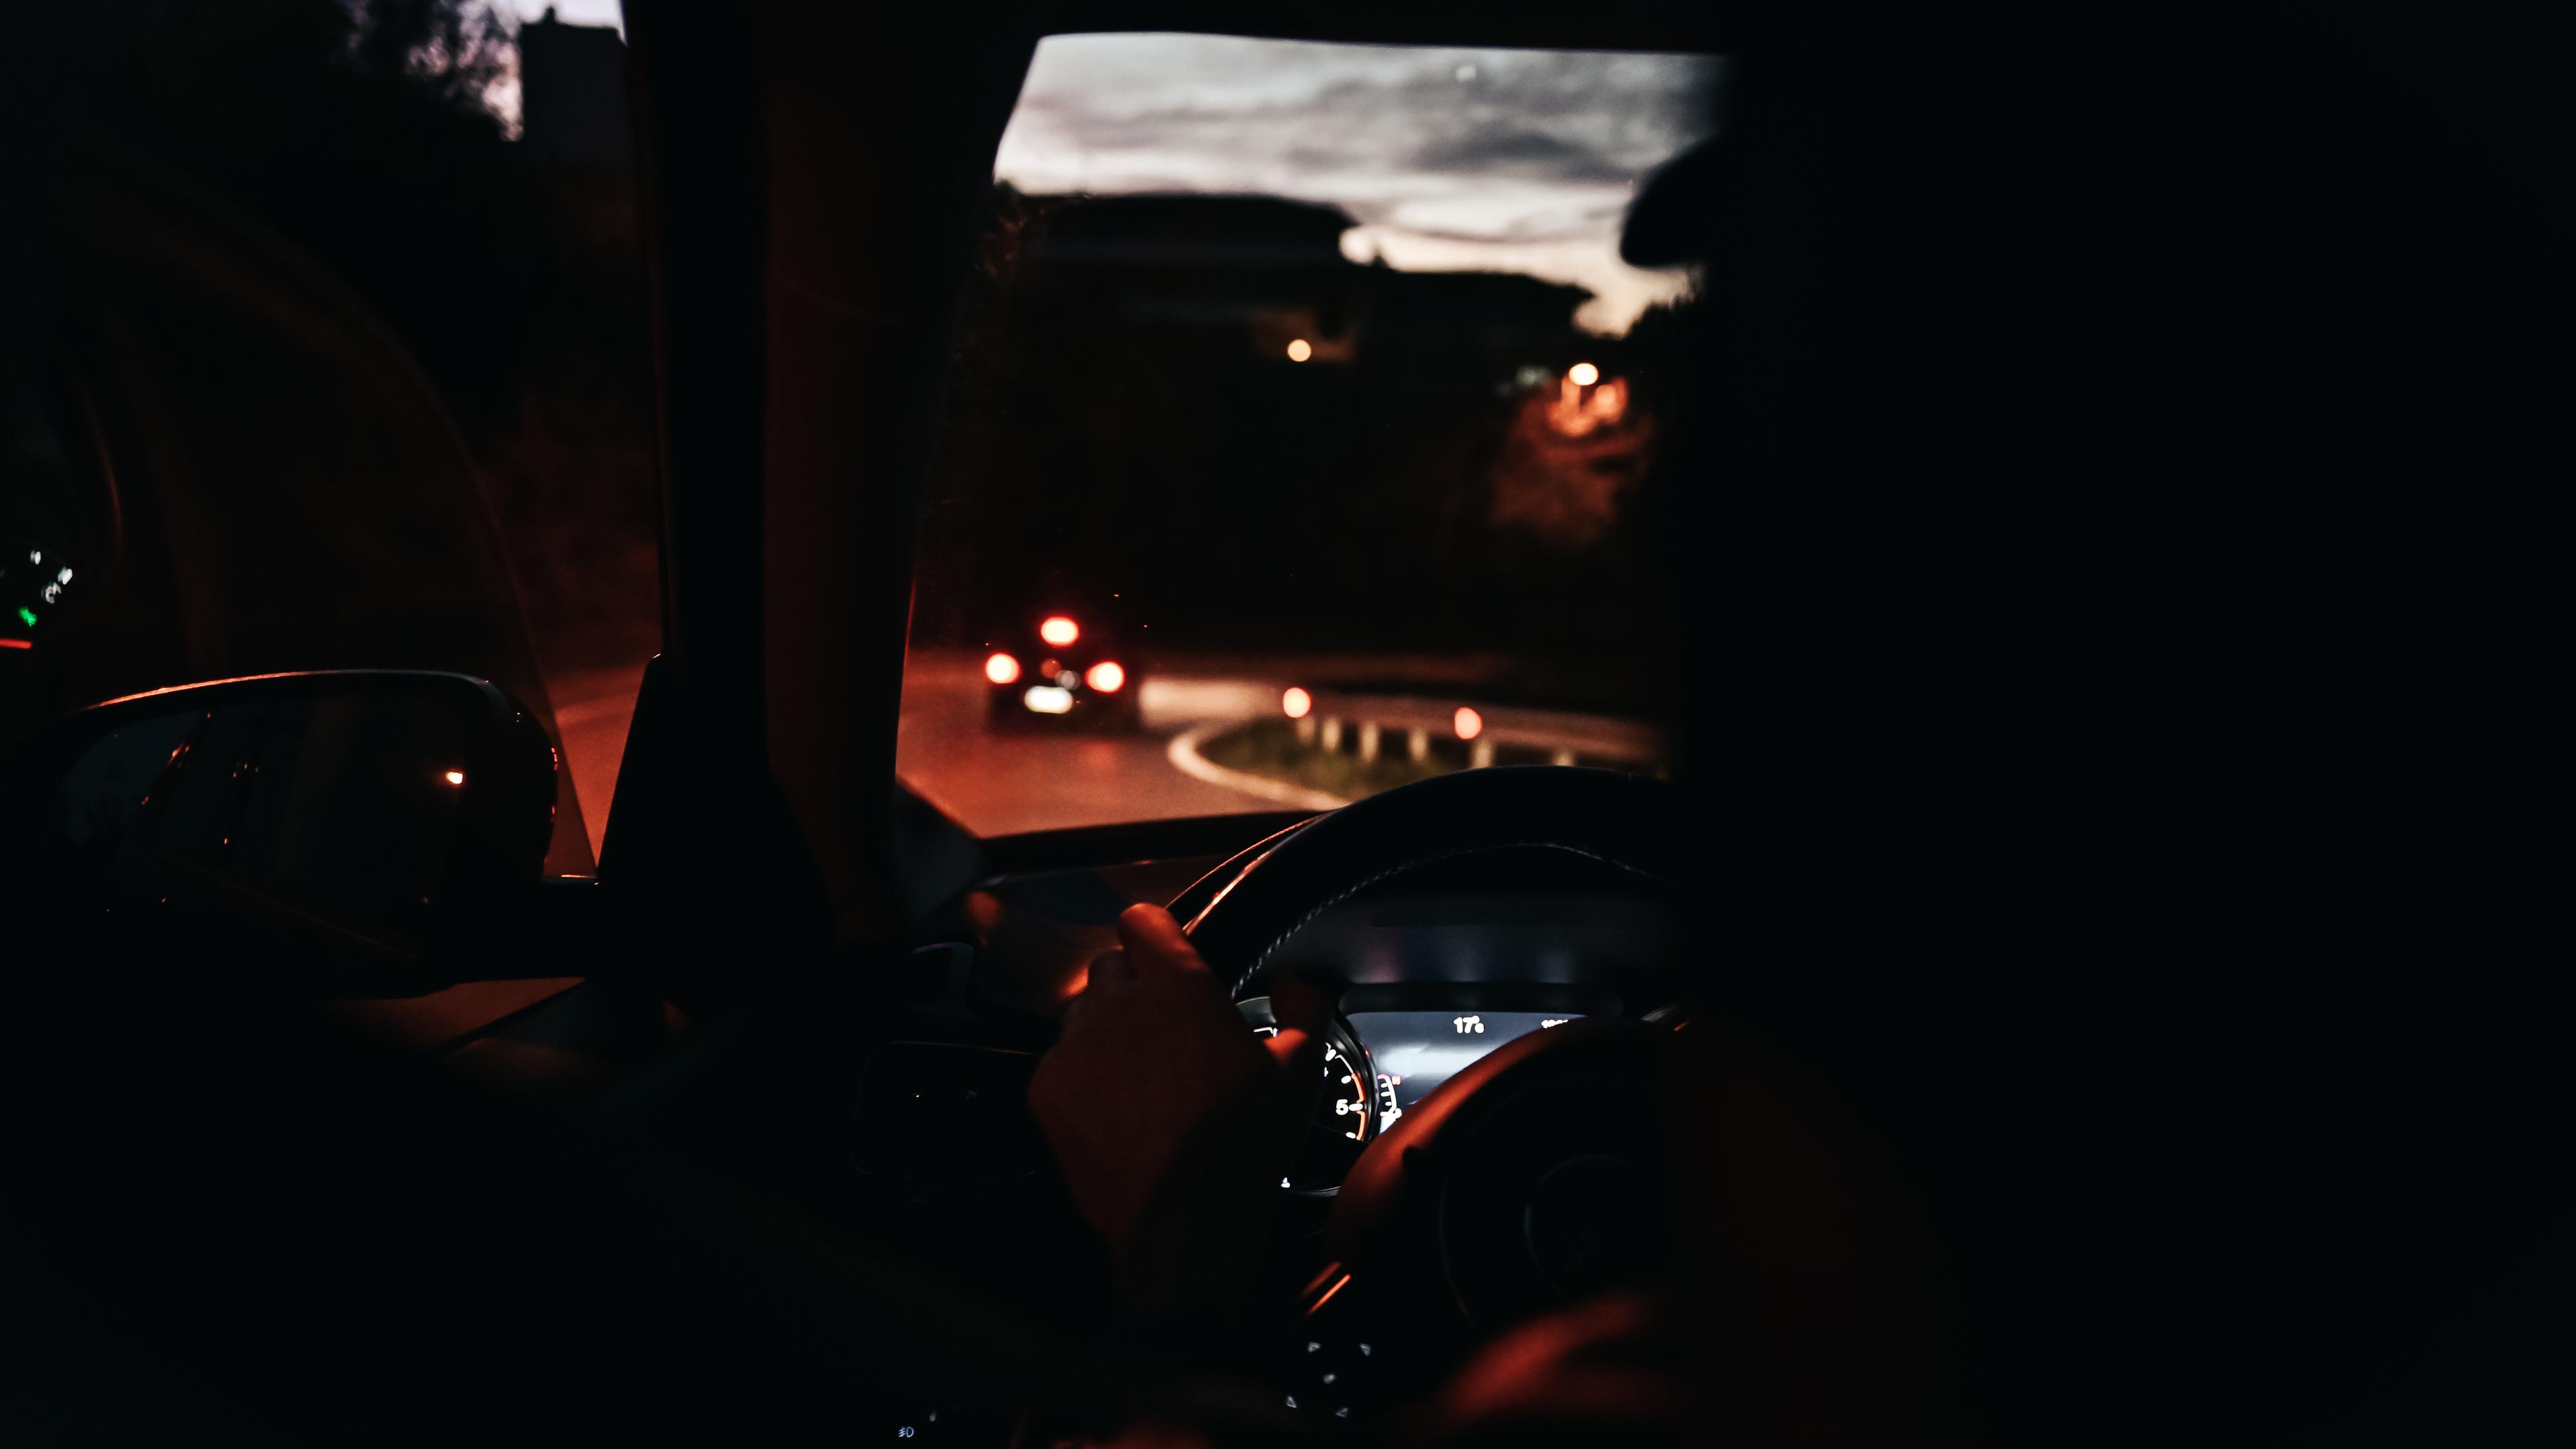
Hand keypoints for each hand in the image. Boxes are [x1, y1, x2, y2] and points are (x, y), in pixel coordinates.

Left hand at [1029, 904, 1326, 1312]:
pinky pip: (1058, 1062)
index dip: (1155, 936)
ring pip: (1080, 1014)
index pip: (1142, 920)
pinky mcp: (1046, 1089)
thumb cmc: (1246, 1146)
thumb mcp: (1300, 1070)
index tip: (1165, 955)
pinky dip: (1079, 1078)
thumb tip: (1293, 984)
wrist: (1187, 1225)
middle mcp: (1118, 1005)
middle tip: (1159, 1029)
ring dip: (1104, 1031)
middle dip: (1132, 988)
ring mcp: (1075, 1047)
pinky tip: (1112, 1111)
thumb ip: (1304, 1008)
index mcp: (1179, 986)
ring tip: (1135, 1077)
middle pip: (1110, 967)